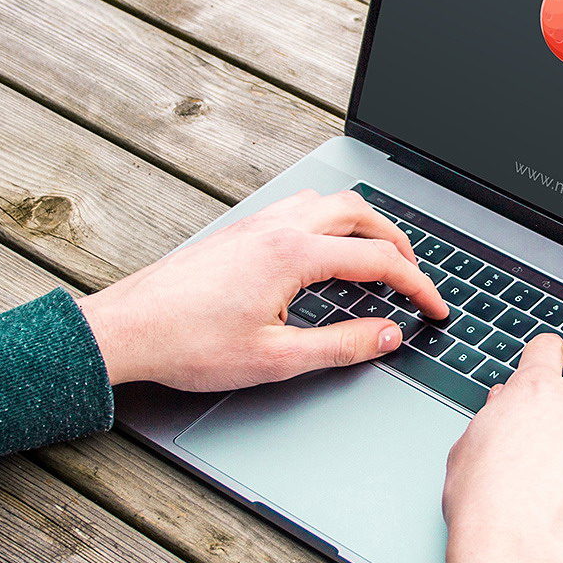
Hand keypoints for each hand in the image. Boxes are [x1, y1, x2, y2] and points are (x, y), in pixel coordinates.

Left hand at [76, 188, 447, 389]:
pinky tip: (323, 252)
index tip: (434, 309)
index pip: (378, 262)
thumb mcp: (275, 359)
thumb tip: (386, 335)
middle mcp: (278, 229)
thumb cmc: (188, 344)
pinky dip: (329, 222)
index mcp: (294, 255)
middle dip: (397, 243)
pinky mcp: (239, 231)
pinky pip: (299, 208)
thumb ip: (340, 346)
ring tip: (376, 257)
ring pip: (328, 202)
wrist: (128, 329)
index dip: (417, 286)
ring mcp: (256, 224)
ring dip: (362, 224)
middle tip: (414, 277)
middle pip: (360, 214)